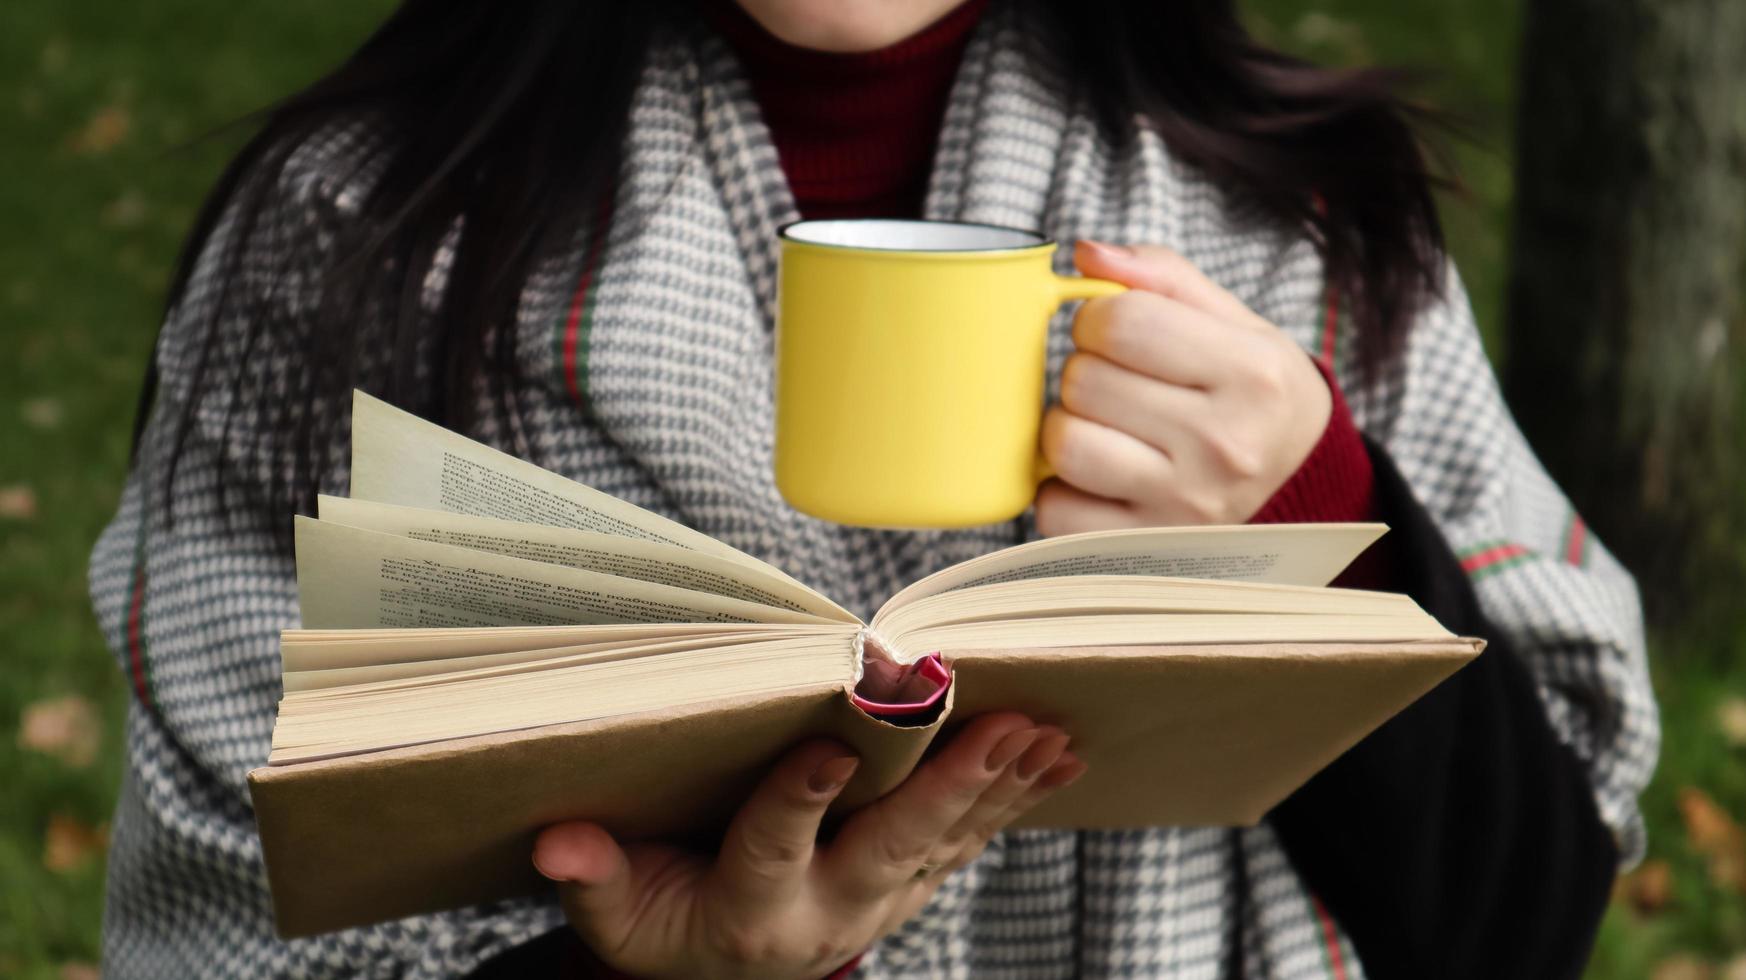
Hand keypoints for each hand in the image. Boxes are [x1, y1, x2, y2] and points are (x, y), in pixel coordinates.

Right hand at [532, 714, 1085, 979]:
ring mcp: (880, 902)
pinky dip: (1017, 801)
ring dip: (999, 786)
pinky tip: (1060, 755)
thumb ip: (595, 880)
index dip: (800, 801)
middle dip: (948, 788)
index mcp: (748, 911)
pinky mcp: (911, 888)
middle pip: (893, 848)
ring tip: (1045, 730)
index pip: (774, 846)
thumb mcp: (616, 920)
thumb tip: (558, 842)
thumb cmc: (662, 925)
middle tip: (1001, 729)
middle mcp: (828, 909)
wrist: (727, 978)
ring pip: (947, 841)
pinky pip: (971, 843)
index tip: (833, 747)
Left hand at [1036, 240, 1331, 534]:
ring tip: (1102, 425)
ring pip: (1064, 444)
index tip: (1113, 330)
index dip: (1097, 317)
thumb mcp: (1236, 324)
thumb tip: (1083, 254)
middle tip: (1115, 381)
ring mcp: (1184, 505)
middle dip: (1085, 370)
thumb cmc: (1255, 395)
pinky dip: (1060, 490)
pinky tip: (1096, 476)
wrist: (1301, 488)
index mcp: (1251, 374)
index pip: (1122, 322)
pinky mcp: (1147, 548)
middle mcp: (1223, 444)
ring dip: (1067, 426)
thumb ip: (1162, 276)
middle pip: (1085, 381)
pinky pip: (1055, 510)